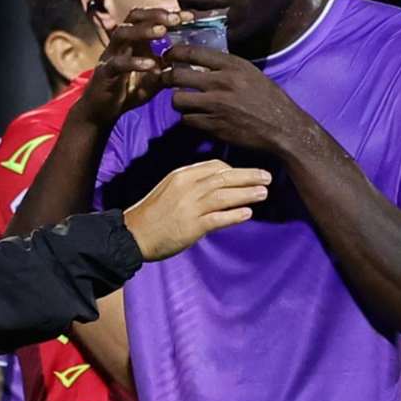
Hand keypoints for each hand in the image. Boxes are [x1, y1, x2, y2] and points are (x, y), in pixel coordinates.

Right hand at [73, 8, 193, 126]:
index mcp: (133, 42)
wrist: (101, 113)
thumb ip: (166, 68)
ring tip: (162, 31)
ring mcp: (110, 56)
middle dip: (155, 15)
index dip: (168, 15)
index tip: (189, 16)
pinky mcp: (104, 73)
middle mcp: (120, 44)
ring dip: (143, 30)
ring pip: (122, 34)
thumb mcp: (152, 79)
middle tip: (175, 18)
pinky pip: (117, 63)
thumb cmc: (127, 91)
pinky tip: (151, 65)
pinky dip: (134, 62)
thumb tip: (187, 60)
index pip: (148, 19)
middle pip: (133, 18)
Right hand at [124, 160, 270, 260]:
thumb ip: (190, 185)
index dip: (234, 170)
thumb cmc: (151, 214)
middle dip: (248, 176)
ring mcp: (190, 207)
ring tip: (264, 193)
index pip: (214, 166)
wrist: (133, 234)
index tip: (246, 175)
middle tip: (267, 177)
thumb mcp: (168, 189)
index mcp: (181, 176)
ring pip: (225, 195)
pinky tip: (247, 213)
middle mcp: (187, 187)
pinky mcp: (192, 226)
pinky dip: (234, 215)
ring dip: (247, 193)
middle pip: (224, 178)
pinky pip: (218, 218)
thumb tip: (214, 186)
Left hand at [164, 44, 311, 153]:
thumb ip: (226, 67)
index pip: (192, 52)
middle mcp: (221, 82)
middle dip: (165, 78)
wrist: (282, 128)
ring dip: (178, 101)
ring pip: (178, 100)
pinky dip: (189, 119)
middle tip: (164, 80)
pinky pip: (187, 120)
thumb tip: (201, 62)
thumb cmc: (269, 99)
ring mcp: (215, 105)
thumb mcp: (251, 73)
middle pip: (177, 76)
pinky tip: (197, 118)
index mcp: (232, 65)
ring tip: (184, 102)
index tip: (167, 56)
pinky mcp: (213, 125)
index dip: (173, 53)